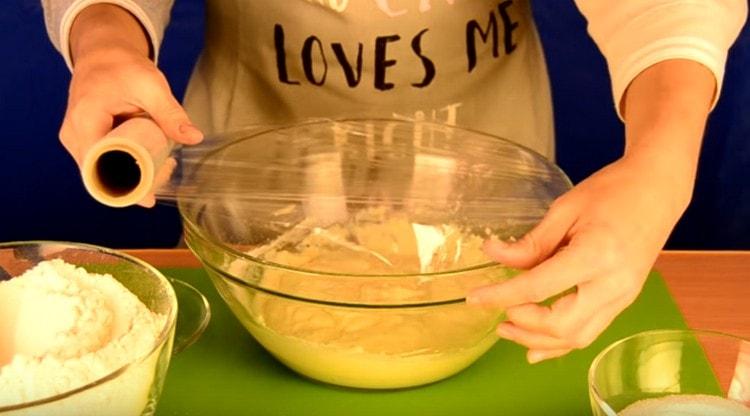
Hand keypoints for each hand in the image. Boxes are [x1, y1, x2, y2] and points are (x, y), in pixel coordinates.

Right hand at [59, 4, 202, 205]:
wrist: (103, 54)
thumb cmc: (122, 66)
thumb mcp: (151, 86)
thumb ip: (170, 113)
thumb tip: (194, 137)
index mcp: (84, 122)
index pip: (98, 170)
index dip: (125, 187)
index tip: (152, 193)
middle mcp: (73, 136)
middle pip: (101, 176)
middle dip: (136, 181)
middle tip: (168, 171)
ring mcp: (77, 141)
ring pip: (103, 173)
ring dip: (133, 175)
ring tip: (164, 163)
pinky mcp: (86, 142)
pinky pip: (104, 164)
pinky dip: (127, 166)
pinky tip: (152, 161)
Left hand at [467, 155, 690, 362]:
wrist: (658, 190)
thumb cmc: (612, 192)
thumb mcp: (565, 209)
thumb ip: (531, 242)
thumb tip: (494, 255)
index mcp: (596, 255)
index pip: (539, 287)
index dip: (502, 296)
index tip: (474, 298)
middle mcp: (613, 285)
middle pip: (561, 325)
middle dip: (523, 326)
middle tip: (496, 313)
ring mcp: (623, 297)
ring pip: (577, 338)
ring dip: (539, 341)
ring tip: (508, 330)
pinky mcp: (624, 300)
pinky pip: (590, 332)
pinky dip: (561, 343)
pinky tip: (537, 346)